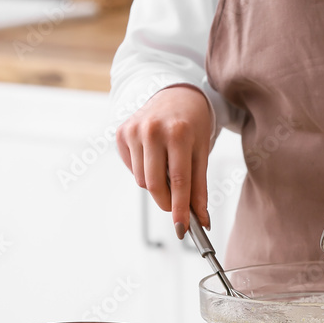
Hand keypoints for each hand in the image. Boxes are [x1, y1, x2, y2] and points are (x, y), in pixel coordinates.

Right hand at [115, 85, 211, 237]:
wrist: (175, 94)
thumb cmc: (193, 124)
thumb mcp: (202, 151)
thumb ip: (199, 186)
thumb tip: (201, 219)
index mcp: (179, 133)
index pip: (179, 180)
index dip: (181, 208)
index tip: (182, 228)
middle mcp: (153, 130)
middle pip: (155, 185)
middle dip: (166, 202)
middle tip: (176, 205)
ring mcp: (134, 130)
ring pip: (142, 180)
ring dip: (156, 183)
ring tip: (167, 165)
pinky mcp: (121, 133)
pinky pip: (132, 168)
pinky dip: (143, 170)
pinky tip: (154, 155)